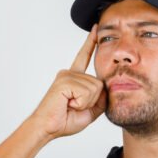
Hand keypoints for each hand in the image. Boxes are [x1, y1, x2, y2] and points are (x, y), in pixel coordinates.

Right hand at [30, 24, 107, 139]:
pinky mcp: (64, 81)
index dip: (90, 43)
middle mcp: (69, 73)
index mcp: (74, 78)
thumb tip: (108, 86)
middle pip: (99, 83)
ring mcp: (66, 75)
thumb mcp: (90, 110)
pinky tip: (68, 104)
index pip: (84, 56)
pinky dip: (80, 103)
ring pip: (94, 88)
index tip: (96, 28)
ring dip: (86, 103)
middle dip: (92, 101)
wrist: (48, 129)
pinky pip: (86, 92)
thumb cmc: (65, 121)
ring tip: (70, 106)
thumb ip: (101, 98)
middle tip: (74, 107)